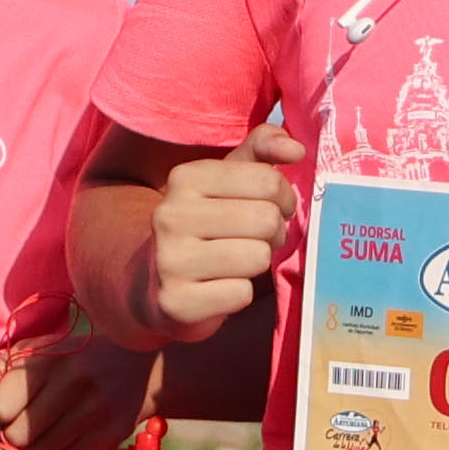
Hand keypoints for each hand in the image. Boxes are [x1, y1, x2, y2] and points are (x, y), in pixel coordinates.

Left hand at [0, 339, 153, 449]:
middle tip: (24, 423)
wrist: (144, 368)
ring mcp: (94, 411)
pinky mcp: (111, 433)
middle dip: (15, 434)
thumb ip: (2, 366)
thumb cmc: (81, 356)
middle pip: (19, 436)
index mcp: (47, 360)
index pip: (0, 408)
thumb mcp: (42, 349)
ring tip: (47, 427)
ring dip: (38, 444)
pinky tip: (69, 432)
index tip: (3, 411)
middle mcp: (71, 384)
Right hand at [144, 132, 295, 342]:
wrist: (153, 282)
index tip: (273, 207)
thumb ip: (261, 149)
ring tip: (240, 261)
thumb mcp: (227, 179)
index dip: (283, 197)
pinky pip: (241, 294)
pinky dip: (240, 293)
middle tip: (257, 238)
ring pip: (257, 257)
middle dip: (273, 232)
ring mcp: (170, 260)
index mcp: (185, 178)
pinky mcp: (176, 302)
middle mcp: (171, 215)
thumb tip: (295, 148)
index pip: (267, 181)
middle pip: (265, 220)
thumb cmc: (205, 224)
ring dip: (258, 262)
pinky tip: (221, 287)